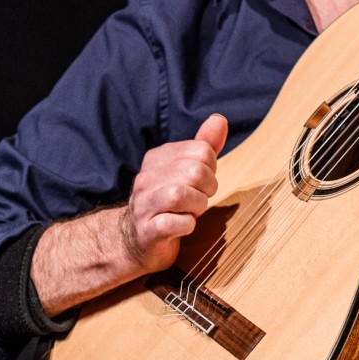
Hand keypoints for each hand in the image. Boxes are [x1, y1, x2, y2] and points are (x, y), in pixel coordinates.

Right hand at [118, 113, 228, 274]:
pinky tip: (182, 226)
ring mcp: (144, 204)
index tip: (200, 184)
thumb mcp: (187, 171)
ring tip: (191, 212)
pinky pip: (174, 224)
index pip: (202, 150)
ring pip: (181, 195)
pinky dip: (186, 226)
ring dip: (197, 206)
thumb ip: (204, 145)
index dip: (210, 170)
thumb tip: (220, 119)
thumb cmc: (168, 203)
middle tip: (198, 200)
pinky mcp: (147, 230)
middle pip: (196, 171)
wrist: (138, 240)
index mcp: (157, 158)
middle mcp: (146, 177)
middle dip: (207, 189)